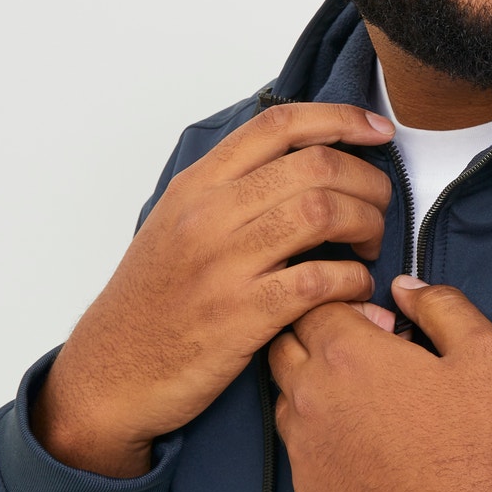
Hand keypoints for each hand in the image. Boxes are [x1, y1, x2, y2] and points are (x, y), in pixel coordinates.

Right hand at [32, 103, 396, 476]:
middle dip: (368, 181)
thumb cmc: (153, 302)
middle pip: (314, 165)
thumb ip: (231, 190)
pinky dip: (353, 280)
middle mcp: (209, 214)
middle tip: (379, 206)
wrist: (111, 373)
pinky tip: (355, 289)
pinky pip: (320, 280)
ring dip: (367, 224)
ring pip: (322, 212)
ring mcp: (224, 264)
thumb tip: (301, 163)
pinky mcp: (241, 315)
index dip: (339, 118)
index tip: (378, 130)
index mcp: (197, 185)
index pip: (278, 125)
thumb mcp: (176, 225)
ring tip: (369, 245)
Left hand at [269, 276, 491, 491]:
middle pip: (284, 343)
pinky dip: (319, 433)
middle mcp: (310, 396)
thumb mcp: (488, 355)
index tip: (378, 320)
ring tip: (366, 399)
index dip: (346, 302)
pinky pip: (297, 446)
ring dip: (312, 383)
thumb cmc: (480, 451)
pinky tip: (365, 445)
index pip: (314, 302)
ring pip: (284, 395)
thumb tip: (408, 288)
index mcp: (349, 354)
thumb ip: (443, 305)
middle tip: (368, 352)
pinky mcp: (306, 491)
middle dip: (317, 334)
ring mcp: (302, 448)